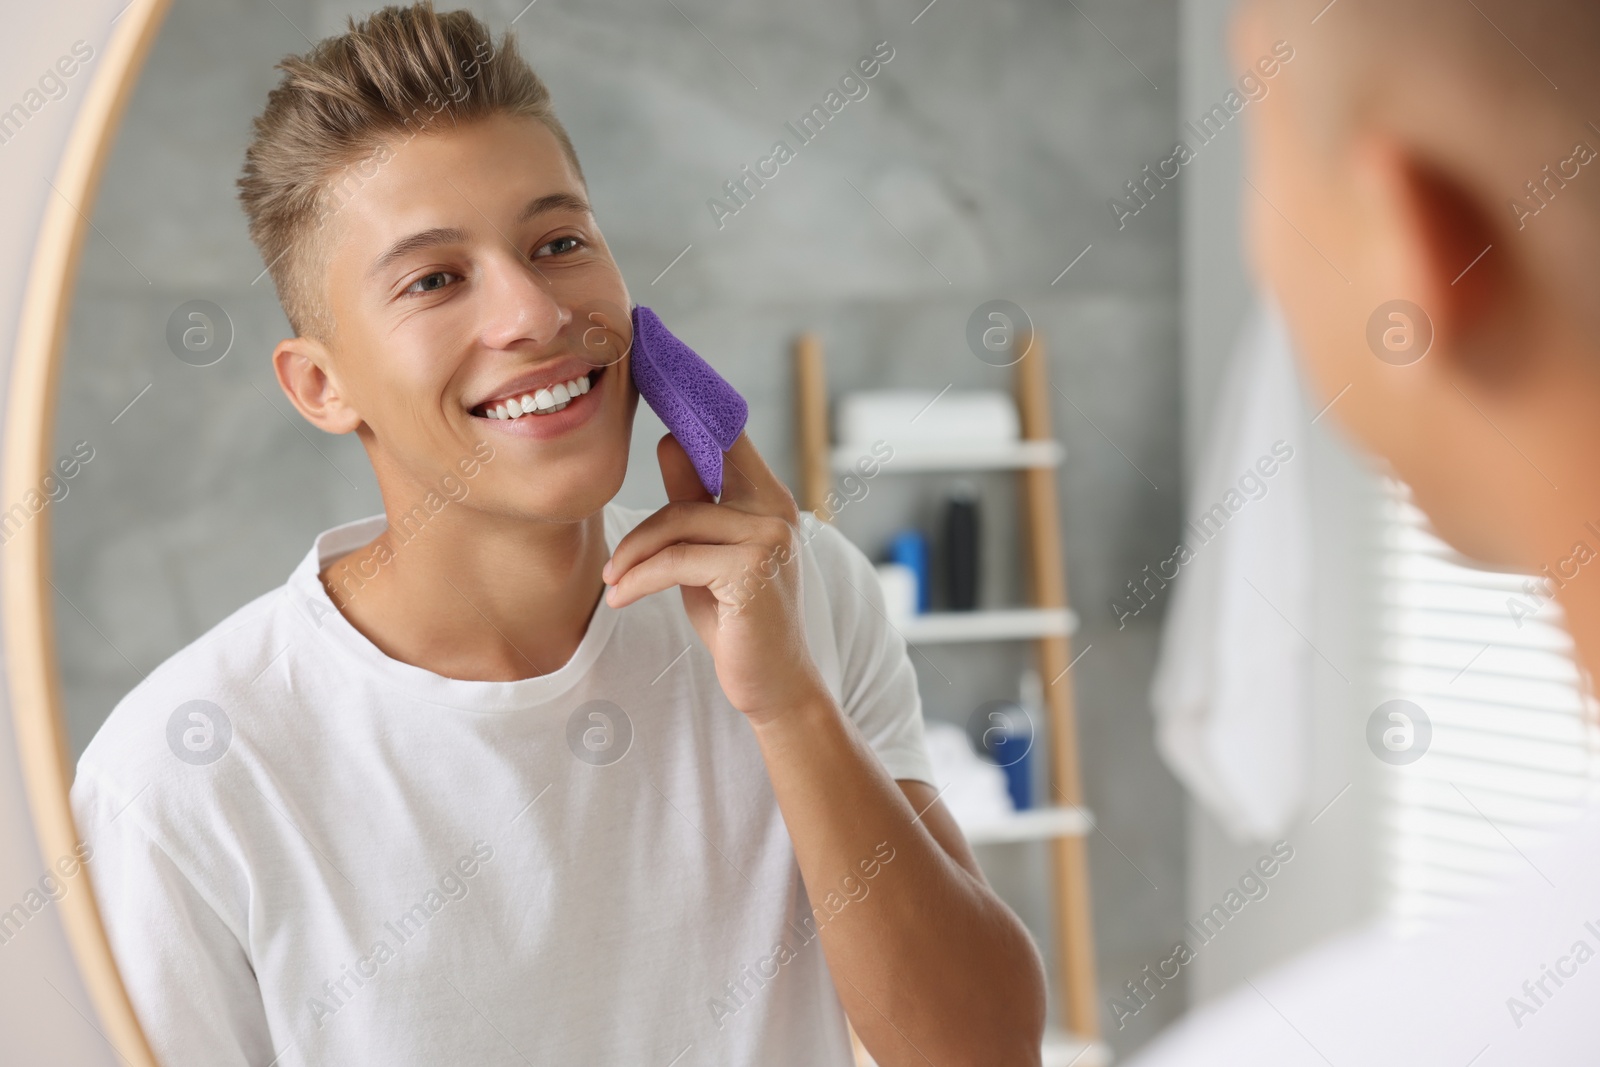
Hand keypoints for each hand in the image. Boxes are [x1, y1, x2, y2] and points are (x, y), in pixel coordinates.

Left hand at [602, 432, 828, 724]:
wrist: (771, 683)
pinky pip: (675, 560)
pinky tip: (622, 600)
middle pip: (685, 486)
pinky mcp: (751, 568)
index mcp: (767, 498)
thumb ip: (693, 500)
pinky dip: (640, 580)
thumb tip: (667, 440)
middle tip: (612, 564)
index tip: (652, 377)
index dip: (691, 409)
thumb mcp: (706, 554)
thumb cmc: (737, 617)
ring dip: (633, 561)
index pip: (727, 436)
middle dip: (642, 527)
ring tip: (615, 590)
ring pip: (674, 524)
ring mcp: (768, 535)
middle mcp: (773, 508)